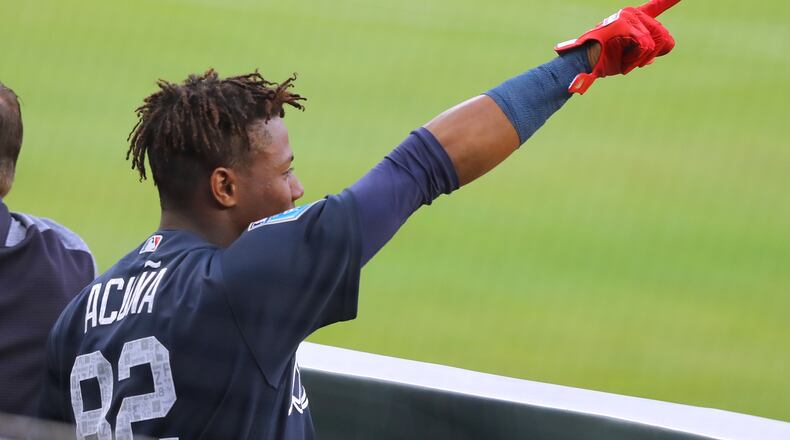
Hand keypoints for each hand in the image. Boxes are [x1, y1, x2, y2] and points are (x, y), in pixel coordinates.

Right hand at [556, 0, 679, 93]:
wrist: (581, 64)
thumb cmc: (600, 61)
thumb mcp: (626, 56)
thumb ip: (641, 52)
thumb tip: (651, 57)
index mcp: (631, 18)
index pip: (656, 6)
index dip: (668, 1)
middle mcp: (632, 13)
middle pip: (663, 36)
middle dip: (650, 55)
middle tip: (631, 62)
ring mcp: (629, 18)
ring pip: (656, 43)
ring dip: (641, 60)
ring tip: (624, 62)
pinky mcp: (627, 25)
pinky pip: (646, 47)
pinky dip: (636, 60)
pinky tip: (624, 63)